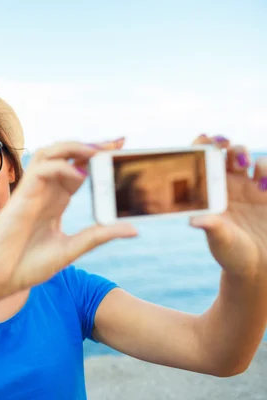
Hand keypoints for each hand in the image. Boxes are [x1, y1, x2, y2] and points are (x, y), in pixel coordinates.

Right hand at [0, 138, 137, 297]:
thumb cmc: (26, 265)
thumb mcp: (71, 249)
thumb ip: (99, 235)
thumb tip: (134, 229)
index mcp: (56, 202)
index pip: (79, 169)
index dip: (97, 158)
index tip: (122, 150)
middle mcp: (45, 192)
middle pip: (66, 155)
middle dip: (91, 146)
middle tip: (118, 144)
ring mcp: (33, 192)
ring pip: (49, 153)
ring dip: (73, 148)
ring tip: (97, 152)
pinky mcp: (21, 197)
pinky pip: (40, 170)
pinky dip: (60, 166)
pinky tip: (78, 175)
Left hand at [190, 134, 266, 278]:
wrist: (258, 267)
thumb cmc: (231, 254)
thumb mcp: (220, 240)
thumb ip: (211, 227)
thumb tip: (194, 220)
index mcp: (208, 191)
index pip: (202, 161)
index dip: (203, 145)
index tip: (207, 139)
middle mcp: (228, 185)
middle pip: (226, 153)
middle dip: (228, 147)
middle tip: (230, 152)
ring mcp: (250, 187)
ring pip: (248, 158)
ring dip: (247, 156)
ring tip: (249, 173)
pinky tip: (264, 186)